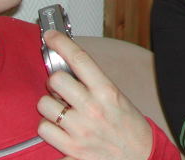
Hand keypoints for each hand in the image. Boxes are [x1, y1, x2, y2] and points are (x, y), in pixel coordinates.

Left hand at [37, 30, 153, 159]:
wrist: (140, 157)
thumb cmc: (129, 125)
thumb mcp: (116, 97)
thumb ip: (93, 84)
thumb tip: (67, 69)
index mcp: (106, 91)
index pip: (79, 59)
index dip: (61, 43)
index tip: (51, 36)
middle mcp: (92, 109)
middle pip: (55, 80)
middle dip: (55, 83)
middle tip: (62, 90)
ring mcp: (79, 131)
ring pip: (44, 106)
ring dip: (50, 107)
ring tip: (63, 112)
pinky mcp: (70, 151)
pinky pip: (44, 131)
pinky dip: (50, 129)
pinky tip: (62, 130)